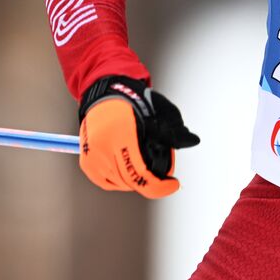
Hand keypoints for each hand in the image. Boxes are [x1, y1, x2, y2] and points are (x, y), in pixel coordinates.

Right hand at [77, 76, 199, 198]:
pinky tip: (129, 169)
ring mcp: (92, 155)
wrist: (106, 94)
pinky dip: (120, 180)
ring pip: (120, 183)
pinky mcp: (86, 161)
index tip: (174, 184)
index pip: (141, 172)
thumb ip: (175, 129)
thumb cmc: (135, 102)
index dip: (159, 185)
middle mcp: (102, 146)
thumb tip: (193, 141)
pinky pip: (107, 182)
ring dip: (135, 181)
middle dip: (150, 183)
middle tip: (163, 179)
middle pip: (130, 180)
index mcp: (121, 133)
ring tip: (144, 168)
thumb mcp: (159, 110)